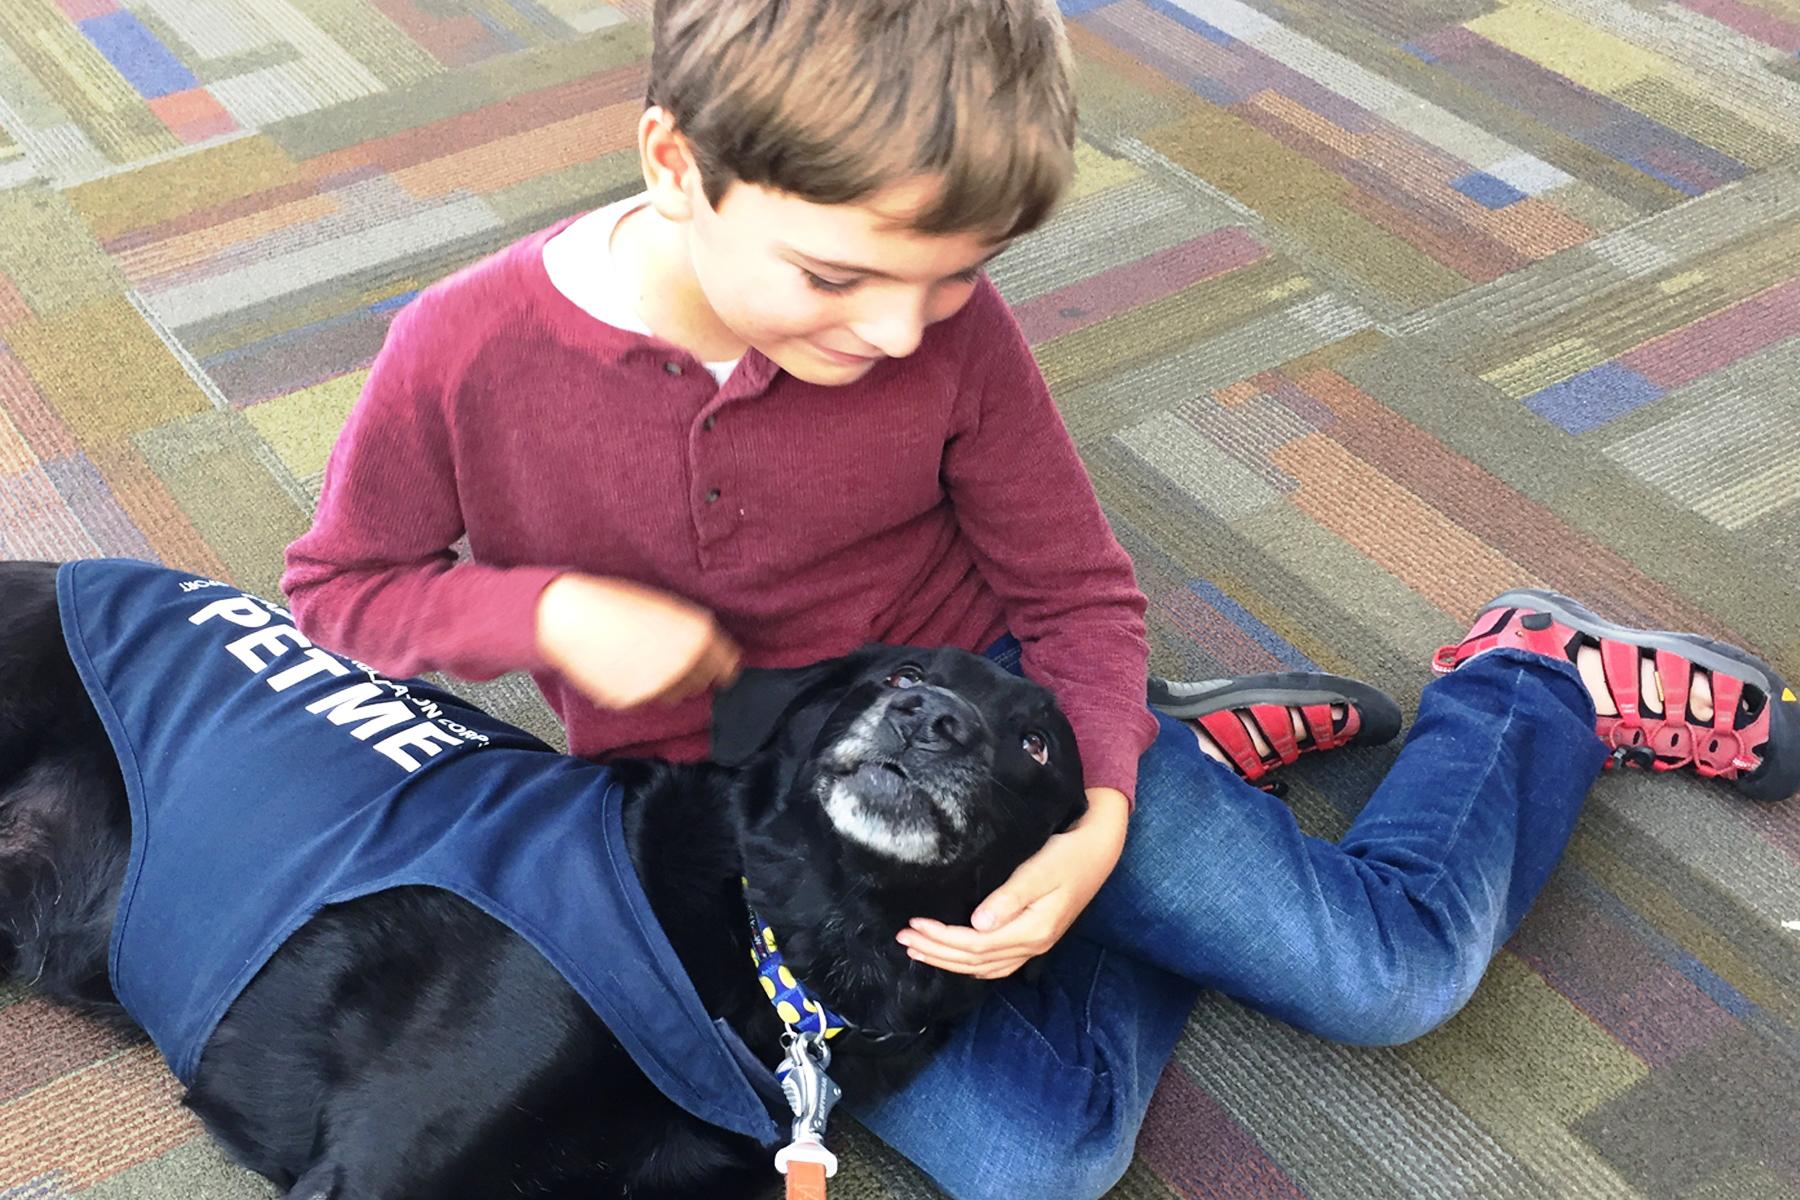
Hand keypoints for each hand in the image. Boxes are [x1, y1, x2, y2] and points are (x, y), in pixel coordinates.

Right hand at [534, 573, 740, 708]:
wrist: (572, 616)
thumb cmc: (617, 604)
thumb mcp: (668, 607)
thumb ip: (694, 633)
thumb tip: (710, 653)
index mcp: (700, 636)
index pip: (729, 667)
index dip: (720, 666)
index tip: (714, 668)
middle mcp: (686, 664)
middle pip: (702, 683)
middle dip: (690, 674)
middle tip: (664, 657)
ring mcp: (661, 686)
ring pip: (674, 696)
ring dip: (665, 684)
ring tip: (639, 660)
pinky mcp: (635, 702)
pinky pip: (645, 701)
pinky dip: (637, 690)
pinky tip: (620, 668)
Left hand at [896, 787, 1128, 978]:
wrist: (1099, 850)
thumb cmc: (1068, 854)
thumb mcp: (1039, 870)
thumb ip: (1010, 897)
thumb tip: (978, 924)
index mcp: (1032, 930)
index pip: (975, 944)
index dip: (941, 937)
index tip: (914, 922)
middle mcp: (1033, 945)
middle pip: (975, 960)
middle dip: (936, 950)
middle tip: (904, 937)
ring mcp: (1034, 945)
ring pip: (983, 966)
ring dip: (948, 960)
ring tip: (918, 949)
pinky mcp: (1034, 937)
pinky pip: (996, 963)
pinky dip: (970, 963)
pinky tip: (954, 957)